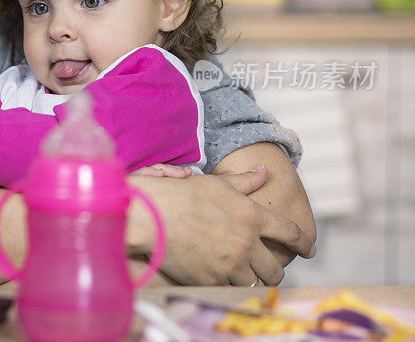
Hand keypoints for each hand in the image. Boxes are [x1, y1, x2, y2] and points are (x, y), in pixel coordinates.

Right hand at [127, 164, 314, 286]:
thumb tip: (264, 171)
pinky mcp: (211, 280)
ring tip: (245, 277)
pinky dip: (227, 284)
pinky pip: (228, 289)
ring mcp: (230, 265)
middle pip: (275, 268)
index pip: (290, 232)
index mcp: (252, 216)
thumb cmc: (181, 195)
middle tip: (270, 271)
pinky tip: (222, 278)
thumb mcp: (216, 184)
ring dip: (250, 279)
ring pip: (253, 282)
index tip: (309, 250)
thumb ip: (244, 182)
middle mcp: (246, 243)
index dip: (303, 243)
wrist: (150, 217)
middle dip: (274, 271)